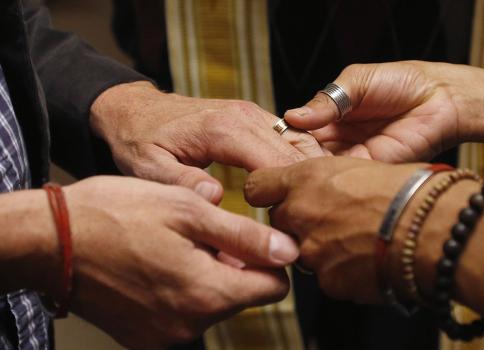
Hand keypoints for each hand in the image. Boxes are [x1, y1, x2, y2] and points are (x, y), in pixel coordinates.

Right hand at [48, 176, 297, 348]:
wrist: (51, 241)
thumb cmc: (117, 214)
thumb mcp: (187, 211)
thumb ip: (245, 236)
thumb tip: (289, 251)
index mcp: (207, 293)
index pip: (274, 288)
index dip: (270, 260)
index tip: (250, 239)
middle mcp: (190, 325)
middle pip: (241, 296)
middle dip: (233, 265)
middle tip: (201, 233)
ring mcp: (164, 336)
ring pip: (211, 304)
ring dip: (205, 275)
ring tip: (174, 245)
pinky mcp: (143, 337)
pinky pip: (182, 314)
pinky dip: (180, 291)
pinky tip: (157, 264)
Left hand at [90, 82, 323, 203]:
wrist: (136, 111)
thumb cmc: (140, 141)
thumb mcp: (148, 167)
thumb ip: (182, 182)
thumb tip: (217, 197)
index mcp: (223, 130)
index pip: (275, 164)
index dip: (286, 197)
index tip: (285, 228)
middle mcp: (246, 116)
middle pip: (294, 154)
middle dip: (303, 188)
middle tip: (304, 224)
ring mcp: (253, 114)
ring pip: (300, 142)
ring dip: (308, 173)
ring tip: (309, 206)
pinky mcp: (255, 117)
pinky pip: (291, 136)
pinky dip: (301, 160)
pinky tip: (301, 186)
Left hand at [244, 156, 422, 303]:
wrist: (434, 228)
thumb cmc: (407, 189)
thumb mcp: (360, 167)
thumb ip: (326, 179)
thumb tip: (320, 187)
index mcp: (306, 179)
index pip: (257, 186)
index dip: (267, 192)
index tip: (276, 195)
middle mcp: (300, 214)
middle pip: (280, 221)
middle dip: (299, 222)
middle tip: (332, 219)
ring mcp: (312, 251)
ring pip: (303, 251)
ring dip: (322, 247)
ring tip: (359, 239)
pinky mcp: (329, 281)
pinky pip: (327, 276)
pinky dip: (343, 270)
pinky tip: (368, 258)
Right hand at [284, 62, 464, 162]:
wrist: (441, 98)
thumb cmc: (402, 82)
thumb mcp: (357, 82)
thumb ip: (326, 101)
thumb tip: (292, 116)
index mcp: (331, 118)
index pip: (298, 133)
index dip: (284, 138)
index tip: (266, 144)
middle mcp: (338, 141)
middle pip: (305, 155)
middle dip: (290, 159)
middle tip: (271, 163)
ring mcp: (352, 157)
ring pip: (321, 169)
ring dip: (306, 171)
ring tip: (286, 172)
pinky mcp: (369, 169)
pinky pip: (344, 177)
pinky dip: (328, 178)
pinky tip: (313, 176)